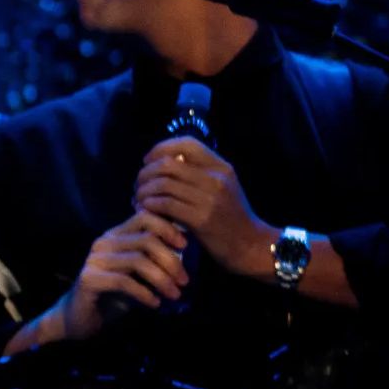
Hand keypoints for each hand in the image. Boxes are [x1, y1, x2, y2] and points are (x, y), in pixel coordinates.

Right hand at [56, 210, 189, 340]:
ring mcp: (94, 259)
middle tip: (184, 281)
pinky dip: (144, 293)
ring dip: (161, 279)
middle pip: (146, 240)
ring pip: (138, 261)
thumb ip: (156, 257)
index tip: (186, 246)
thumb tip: (186, 248)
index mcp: (117, 234)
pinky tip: (155, 303)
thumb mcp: (140, 272)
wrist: (82, 318)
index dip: (168, 228)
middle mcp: (104, 242)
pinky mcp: (88, 279)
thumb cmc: (117, 293)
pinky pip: (124, 282)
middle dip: (170, 260)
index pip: (145, 217)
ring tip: (175, 294)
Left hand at [134, 137, 273, 278]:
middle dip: (145, 173)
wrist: (250, 245)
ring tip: (138, 200)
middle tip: (138, 186)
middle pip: (168, 164)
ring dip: (143, 191)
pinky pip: (166, 205)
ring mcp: (210, 199)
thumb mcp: (223, 188)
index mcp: (222, 167)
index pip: (187, 144)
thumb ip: (200, 174)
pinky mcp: (201, 219)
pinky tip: (145, 210)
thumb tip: (165, 162)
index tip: (148, 161)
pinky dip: (149, 205)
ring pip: (163, 184)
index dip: (161, 148)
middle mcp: (217, 178)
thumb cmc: (231, 217)